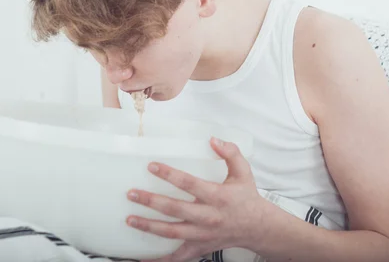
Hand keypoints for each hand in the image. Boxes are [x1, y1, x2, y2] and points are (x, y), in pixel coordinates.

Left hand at [126, 137, 265, 261]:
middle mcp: (208, 217)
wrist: (258, 228)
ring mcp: (202, 235)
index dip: (169, 174)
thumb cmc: (247, 199)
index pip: (189, 184)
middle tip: (132, 194)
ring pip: (171, 232)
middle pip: (175, 209)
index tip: (152, 166)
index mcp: (217, 196)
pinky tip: (143, 260)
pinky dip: (160, 261)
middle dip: (151, 201)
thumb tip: (213, 140)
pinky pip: (178, 257)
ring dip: (149, 227)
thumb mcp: (243, 172)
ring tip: (130, 219)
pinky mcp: (200, 247)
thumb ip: (230, 153)